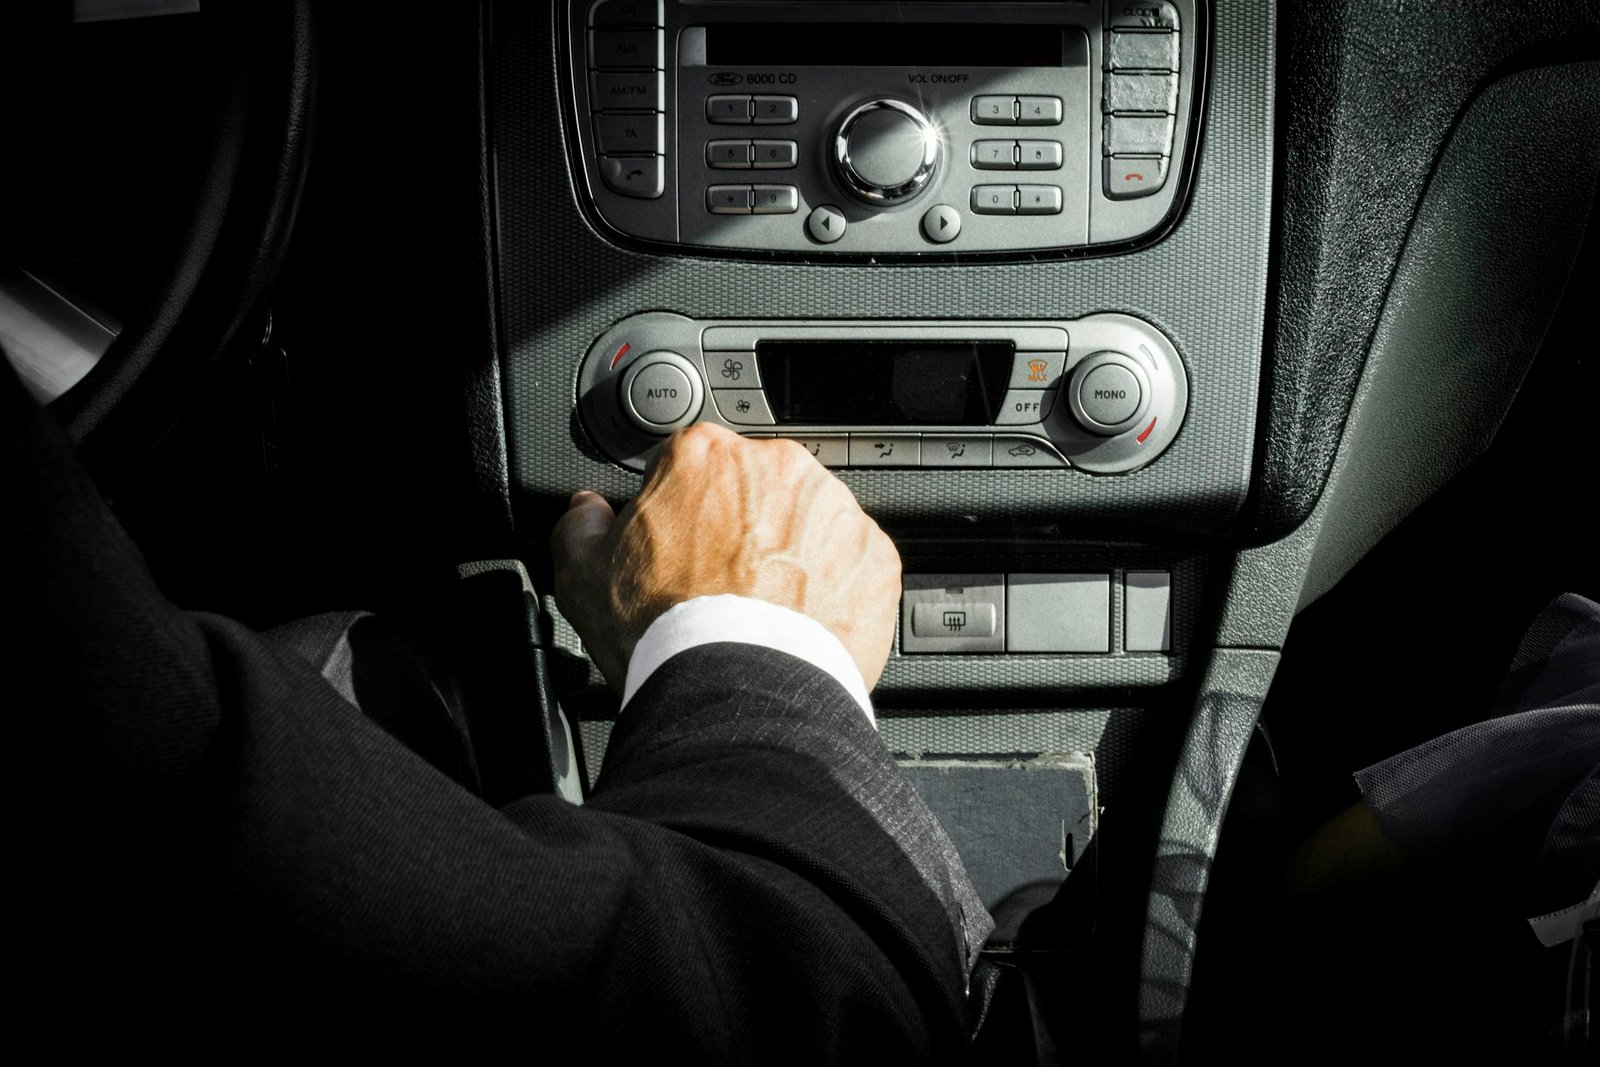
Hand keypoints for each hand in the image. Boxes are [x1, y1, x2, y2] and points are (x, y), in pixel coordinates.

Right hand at [550, 423, 901, 692]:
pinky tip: (803, 622)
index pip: (691, 463)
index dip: (679, 508)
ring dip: (792, 552)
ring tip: (763, 608)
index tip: (678, 544)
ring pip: (810, 520)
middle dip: (742, 525)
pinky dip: (834, 587)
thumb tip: (586, 512)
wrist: (740, 686)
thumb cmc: (666, 628)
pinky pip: (852, 562)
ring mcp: (834, 510)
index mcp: (705, 456)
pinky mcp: (875, 556)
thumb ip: (579, 527)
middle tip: (721, 582)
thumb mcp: (583, 576)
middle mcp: (778, 467)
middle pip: (757, 487)